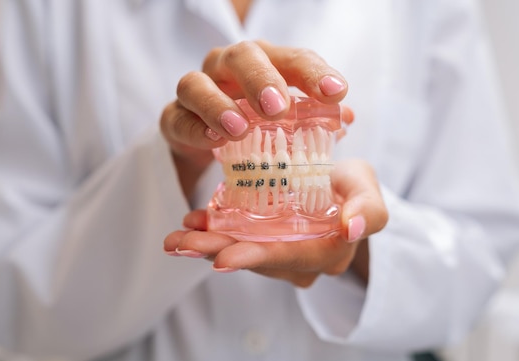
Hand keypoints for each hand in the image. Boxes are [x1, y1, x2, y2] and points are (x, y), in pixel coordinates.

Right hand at [160, 40, 351, 199]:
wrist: (206, 146)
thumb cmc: (254, 127)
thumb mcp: (287, 124)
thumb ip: (314, 119)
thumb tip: (345, 119)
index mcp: (265, 64)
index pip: (292, 58)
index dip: (314, 73)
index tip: (336, 93)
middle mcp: (228, 69)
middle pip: (242, 56)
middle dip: (261, 79)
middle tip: (278, 107)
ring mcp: (197, 91)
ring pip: (197, 83)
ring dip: (218, 104)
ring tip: (240, 128)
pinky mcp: (174, 119)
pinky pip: (178, 118)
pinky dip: (195, 128)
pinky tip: (213, 141)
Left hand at [163, 160, 387, 287]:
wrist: (343, 187)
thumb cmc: (356, 187)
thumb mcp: (368, 189)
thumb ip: (369, 210)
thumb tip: (350, 229)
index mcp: (326, 253)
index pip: (289, 258)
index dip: (255, 258)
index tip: (221, 260)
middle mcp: (298, 262)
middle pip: (254, 259)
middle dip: (216, 252)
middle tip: (180, 244)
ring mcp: (278, 253)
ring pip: (240, 250)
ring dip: (206, 244)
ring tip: (175, 236)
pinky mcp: (262, 240)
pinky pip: (235, 238)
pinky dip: (212, 231)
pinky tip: (191, 221)